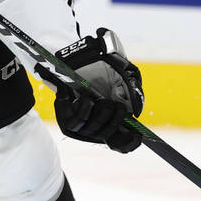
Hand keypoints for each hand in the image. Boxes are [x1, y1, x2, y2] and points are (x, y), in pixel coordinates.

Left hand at [52, 28, 144, 152]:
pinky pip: (75, 120)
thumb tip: (136, 113)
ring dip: (99, 114)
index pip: (120, 143)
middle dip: (114, 120)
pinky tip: (84, 96)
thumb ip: (135, 95)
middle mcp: (95, 127)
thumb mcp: (127, 78)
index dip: (129, 143)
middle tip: (115, 105)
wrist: (83, 56)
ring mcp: (79, 125)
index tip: (137, 135)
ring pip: (91, 129)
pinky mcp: (64, 119)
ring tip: (99, 99)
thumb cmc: (107, 69)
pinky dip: (83, 107)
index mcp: (111, 122)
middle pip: (106, 135)